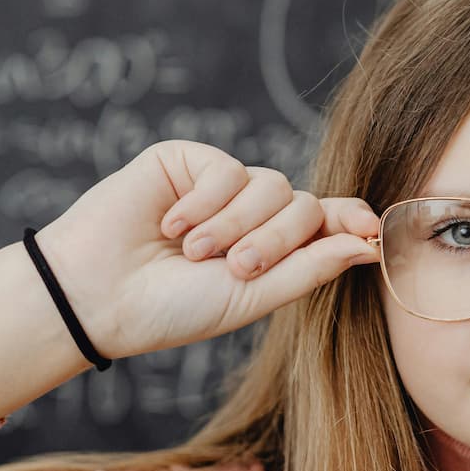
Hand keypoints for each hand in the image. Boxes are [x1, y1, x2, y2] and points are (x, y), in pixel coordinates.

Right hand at [31, 139, 380, 358]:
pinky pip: (227, 169)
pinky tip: (170, 226)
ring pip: (270, 185)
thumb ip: (311, 268)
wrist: (98, 295)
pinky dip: (204, 203)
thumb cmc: (172, 308)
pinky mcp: (188, 161)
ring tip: (192, 253)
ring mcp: (221, 186)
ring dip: (235, 225)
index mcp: (273, 250)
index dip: (352, 221)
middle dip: (275, 240)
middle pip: (303, 206)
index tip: (370, 230)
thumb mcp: (252, 297)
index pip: (327, 223)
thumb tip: (371, 241)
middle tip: (235, 269)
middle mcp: (252, 215)